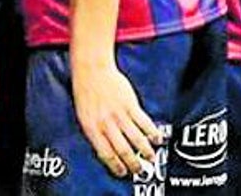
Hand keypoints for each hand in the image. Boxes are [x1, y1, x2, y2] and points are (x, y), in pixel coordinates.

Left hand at [72, 61, 163, 177]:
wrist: (91, 68)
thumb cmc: (86, 91)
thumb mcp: (83, 114)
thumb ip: (95, 131)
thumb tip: (107, 150)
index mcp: (90, 127)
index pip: (105, 154)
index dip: (116, 166)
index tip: (123, 172)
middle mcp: (105, 123)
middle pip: (123, 150)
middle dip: (133, 164)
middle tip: (139, 169)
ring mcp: (118, 114)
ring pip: (137, 140)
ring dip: (146, 151)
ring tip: (150, 156)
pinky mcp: (130, 105)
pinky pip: (145, 124)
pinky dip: (153, 134)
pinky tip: (156, 138)